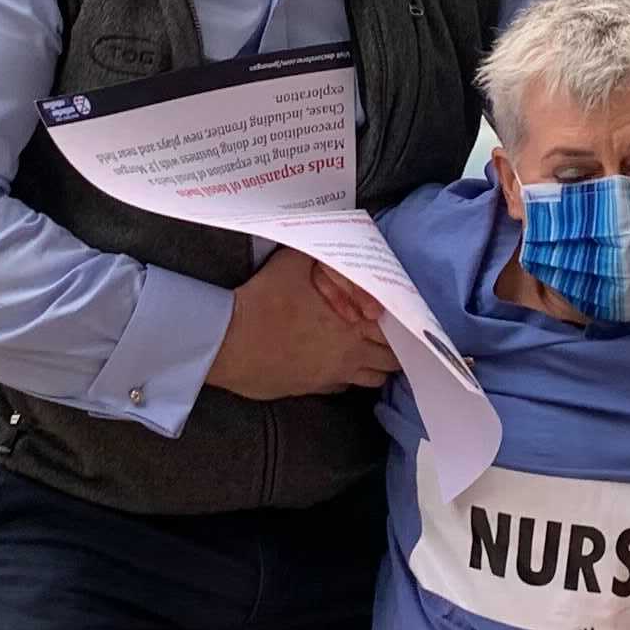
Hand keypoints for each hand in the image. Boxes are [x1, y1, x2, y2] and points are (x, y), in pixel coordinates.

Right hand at [210, 245, 397, 399]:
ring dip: (377, 364)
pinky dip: (351, 377)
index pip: (396, 330)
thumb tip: (338, 240)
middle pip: (391, 359)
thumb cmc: (262, 302)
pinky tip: (343, 364)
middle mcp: (350, 354)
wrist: (227, 342)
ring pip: (373, 378)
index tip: (399, 313)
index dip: (402, 322)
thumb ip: (321, 252)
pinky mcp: (313, 389)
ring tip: (373, 350)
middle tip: (391, 333)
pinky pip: (346, 388)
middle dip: (395, 346)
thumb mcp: (292, 262)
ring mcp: (333, 376)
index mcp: (354, 324)